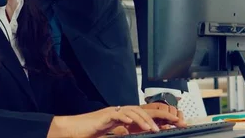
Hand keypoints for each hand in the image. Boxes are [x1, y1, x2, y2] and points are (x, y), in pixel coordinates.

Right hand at [49, 105, 181, 137]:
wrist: (72, 130)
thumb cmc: (89, 133)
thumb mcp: (112, 134)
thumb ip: (123, 133)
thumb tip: (135, 133)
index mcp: (123, 117)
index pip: (144, 115)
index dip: (159, 118)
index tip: (172, 124)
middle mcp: (119, 111)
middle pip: (142, 110)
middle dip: (158, 117)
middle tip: (171, 123)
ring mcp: (113, 112)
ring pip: (134, 112)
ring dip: (146, 120)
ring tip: (154, 129)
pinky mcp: (105, 116)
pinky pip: (120, 115)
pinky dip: (130, 119)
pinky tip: (137, 125)